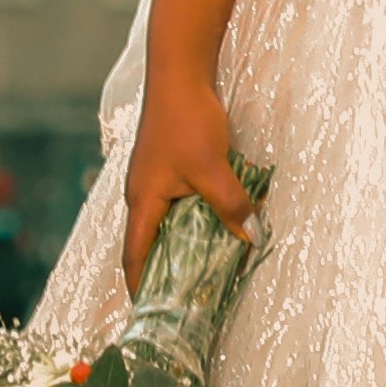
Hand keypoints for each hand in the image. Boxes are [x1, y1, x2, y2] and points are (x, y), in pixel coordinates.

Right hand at [117, 70, 258, 283]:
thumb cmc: (187, 121)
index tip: (153, 314)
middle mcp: (143, 195)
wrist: (180, 72)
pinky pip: (182, 202)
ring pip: (170, 222)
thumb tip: (250, 238)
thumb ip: (230, 205)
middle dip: (168, 271)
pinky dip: (198, 217)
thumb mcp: (212, 168)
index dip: (141, 288)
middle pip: (151, 243)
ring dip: (188, 243)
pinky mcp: (170, 165)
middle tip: (191, 297)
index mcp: (143, 202)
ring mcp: (156, 179)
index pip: (135, 257)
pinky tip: (222, 220)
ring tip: (211, 266)